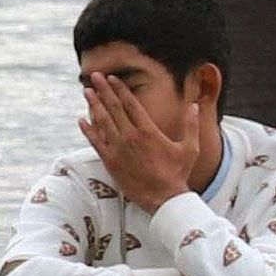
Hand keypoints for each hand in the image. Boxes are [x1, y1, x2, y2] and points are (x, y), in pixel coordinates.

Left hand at [80, 64, 197, 213]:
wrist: (164, 198)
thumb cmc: (178, 174)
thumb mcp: (190, 148)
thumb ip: (191, 125)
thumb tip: (194, 106)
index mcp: (148, 131)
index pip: (131, 104)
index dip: (120, 89)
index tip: (112, 78)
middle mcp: (131, 137)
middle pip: (113, 108)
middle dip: (103, 90)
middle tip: (94, 76)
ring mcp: (118, 149)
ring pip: (102, 122)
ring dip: (94, 105)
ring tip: (87, 92)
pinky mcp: (111, 162)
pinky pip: (96, 143)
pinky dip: (88, 131)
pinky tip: (81, 120)